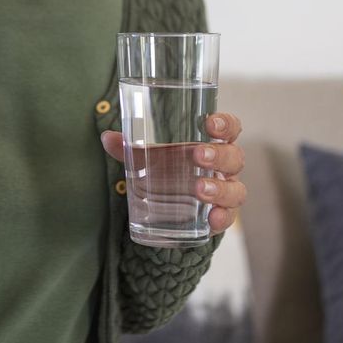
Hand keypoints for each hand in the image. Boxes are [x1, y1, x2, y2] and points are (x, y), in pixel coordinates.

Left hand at [100, 112, 246, 234]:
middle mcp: (224, 167)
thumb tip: (107, 138)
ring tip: (200, 190)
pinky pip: (228, 218)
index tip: (210, 123)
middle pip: (234, 157)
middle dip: (219, 155)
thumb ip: (129, 147)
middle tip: (198, 155)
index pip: (230, 129)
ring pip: (235, 189)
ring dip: (220, 188)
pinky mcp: (220, 217)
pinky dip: (222, 218)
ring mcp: (225, 192)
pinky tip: (213, 219)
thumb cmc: (167, 168)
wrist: (172, 205)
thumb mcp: (149, 156)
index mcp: (212, 144)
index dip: (225, 124)